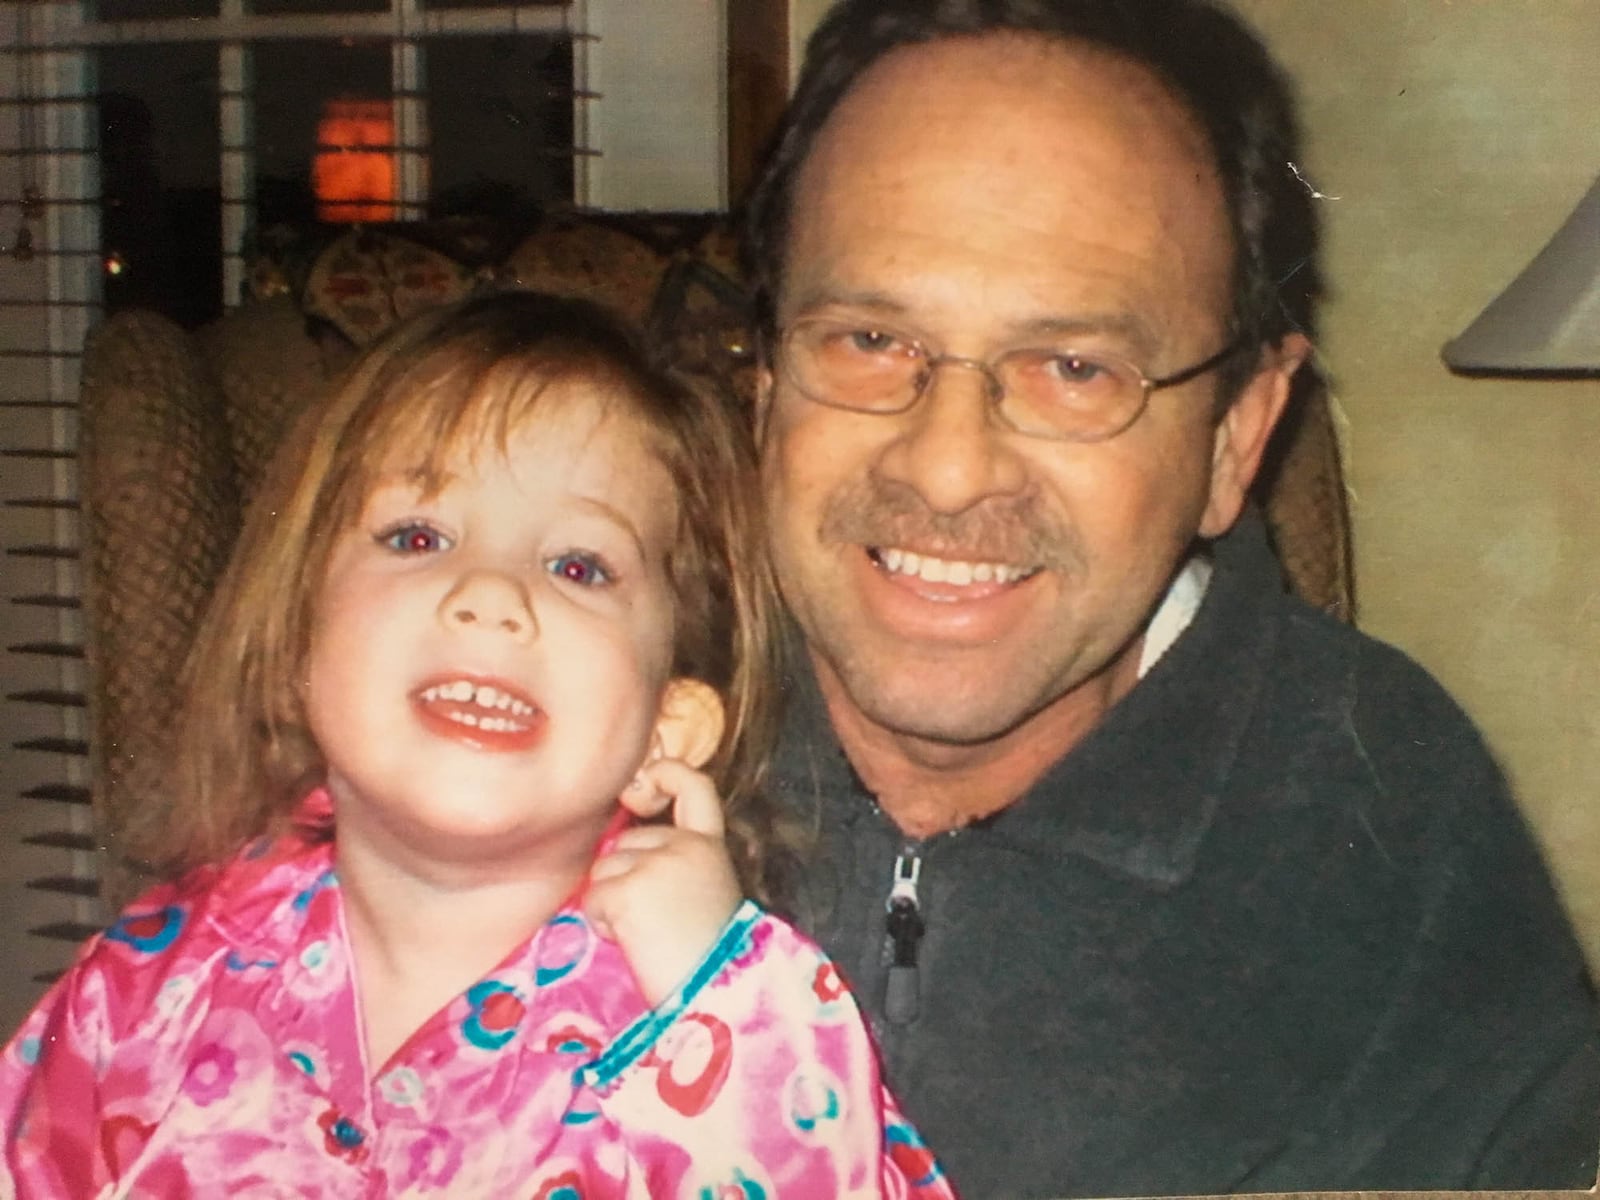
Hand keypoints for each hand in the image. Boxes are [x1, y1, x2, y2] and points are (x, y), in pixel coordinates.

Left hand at [584, 759, 742, 1005]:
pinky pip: (593, 899)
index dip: (666, 774)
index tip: (643, 788)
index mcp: (711, 848)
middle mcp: (686, 846)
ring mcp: (657, 864)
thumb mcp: (705, 894)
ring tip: (646, 936)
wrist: (719, 996)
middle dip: (625, 875)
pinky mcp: (629, 890)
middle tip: (655, 921)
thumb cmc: (711, 959)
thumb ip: (676, 865)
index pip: (694, 787)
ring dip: (612, 903)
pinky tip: (633, 944)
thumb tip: (621, 853)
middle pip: (627, 841)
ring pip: (604, 869)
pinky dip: (602, 924)